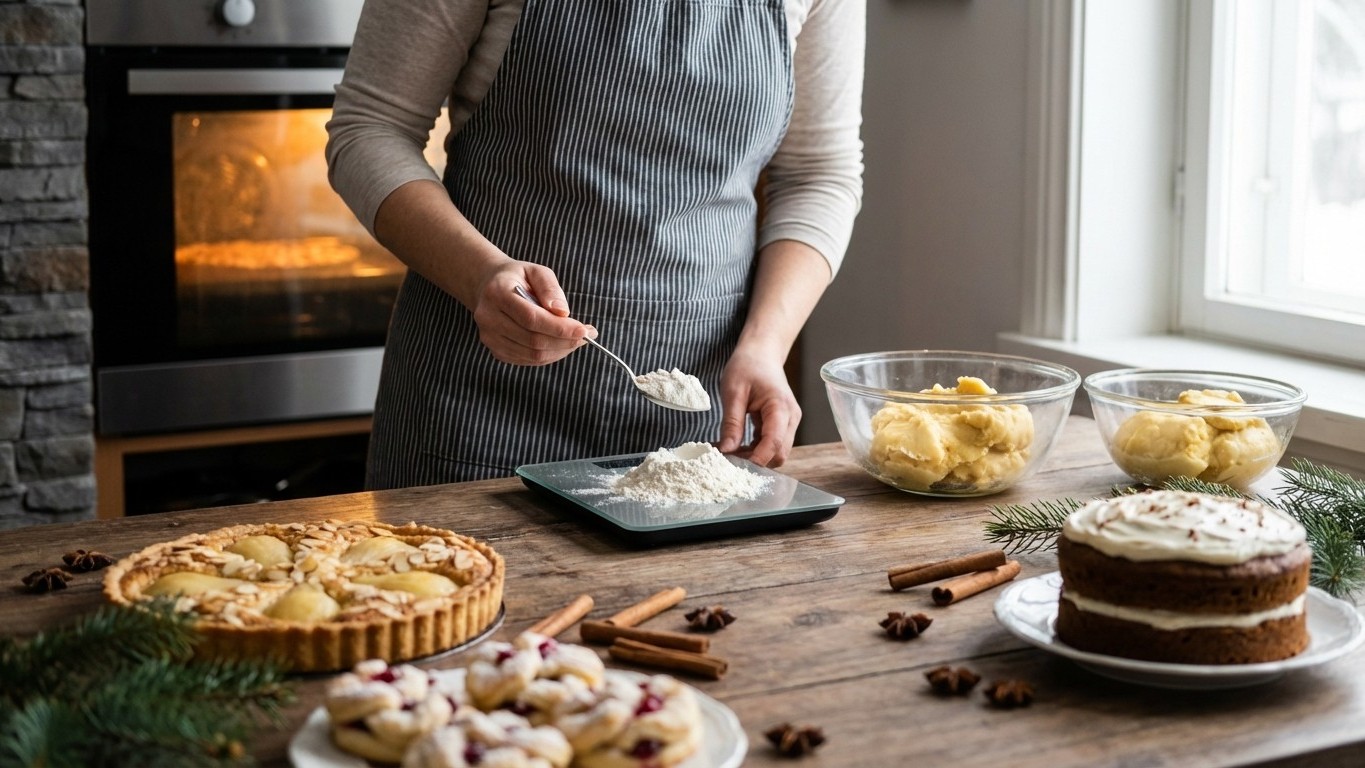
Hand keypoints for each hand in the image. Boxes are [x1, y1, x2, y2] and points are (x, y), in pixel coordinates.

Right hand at [470, 261, 594, 364]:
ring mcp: (490, 338)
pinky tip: (561, 344)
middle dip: (565, 341)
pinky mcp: (496, 351)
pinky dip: (550, 355)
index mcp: (497, 294)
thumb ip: (550, 288)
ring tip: (577, 339)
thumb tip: (563, 313)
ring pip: (533, 354)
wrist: (489, 288)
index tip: (584, 330)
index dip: (560, 328)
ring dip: (561, 350)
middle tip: (586, 335)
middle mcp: (488, 318)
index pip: (531, 318)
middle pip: (533, 340)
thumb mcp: (536, 272)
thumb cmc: (518, 278)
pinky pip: (528, 360)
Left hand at [716, 347, 801, 466]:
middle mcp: (791, 418)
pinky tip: (737, 445)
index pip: (774, 443)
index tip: (734, 466)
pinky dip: (756, 449)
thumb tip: (726, 451)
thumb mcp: (733, 392)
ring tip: (729, 451)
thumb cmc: (747, 366)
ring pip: (777, 452)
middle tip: (728, 460)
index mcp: (780, 407)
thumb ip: (732, 423)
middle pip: (779, 453)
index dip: (756, 459)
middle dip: (756, 461)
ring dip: (755, 457)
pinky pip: (772, 444)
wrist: (761, 353)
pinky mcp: (783, 424)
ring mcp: (789, 422)